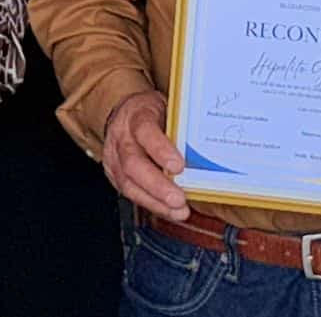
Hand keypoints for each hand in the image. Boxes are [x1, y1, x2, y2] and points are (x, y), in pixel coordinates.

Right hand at [102, 90, 188, 220]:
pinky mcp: (114, 175)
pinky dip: (153, 205)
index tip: (179, 166)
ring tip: (178, 211)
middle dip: (157, 186)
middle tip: (178, 199)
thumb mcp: (166, 108)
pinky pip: (131, 194)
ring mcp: (114, 158)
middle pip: (133, 164)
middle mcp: (121, 137)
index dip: (161, 150)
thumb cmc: (152, 112)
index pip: (145, 131)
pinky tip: (170, 212)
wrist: (125, 112)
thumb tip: (206, 148)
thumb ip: (180, 127)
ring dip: (155, 202)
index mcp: (136, 114)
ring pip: (128, 184)